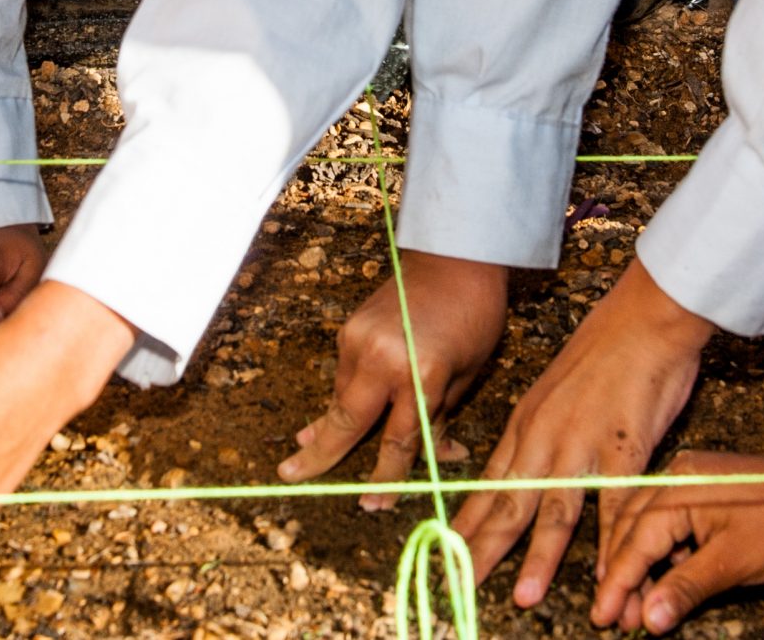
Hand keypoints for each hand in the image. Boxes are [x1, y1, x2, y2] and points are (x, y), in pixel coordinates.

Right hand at [281, 250, 506, 508]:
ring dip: (332, 424)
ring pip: (341, 397)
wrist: (454, 259)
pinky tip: (333, 410)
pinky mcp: (349, 329)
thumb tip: (434, 456)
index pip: (397, 440)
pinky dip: (343, 394)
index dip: (385, 478)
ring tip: (306, 449)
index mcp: (421, 376)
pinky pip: (344, 374)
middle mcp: (382, 360)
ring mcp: (359, 341)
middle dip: (319, 453)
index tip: (373, 504)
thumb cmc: (474, 318)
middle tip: (289, 475)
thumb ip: (441, 417)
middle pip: (346, 420)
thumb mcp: (467, 375)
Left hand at [455, 259, 714, 607]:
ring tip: (522, 597)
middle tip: (460, 584)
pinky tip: (608, 575)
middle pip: (507, 504)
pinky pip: (614, 506)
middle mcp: (545, 438)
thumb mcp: (553, 390)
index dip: (467, 522)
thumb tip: (520, 466)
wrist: (644, 317)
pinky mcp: (625, 447)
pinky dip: (611, 545)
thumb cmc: (604, 349)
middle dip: (484, 549)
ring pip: (553, 510)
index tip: (447, 551)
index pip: (487, 484)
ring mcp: (583, 444)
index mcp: (526, 424)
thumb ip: (538, 431)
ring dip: (538, 559)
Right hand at [591, 389, 763, 631]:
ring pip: (648, 529)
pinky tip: (664, 582)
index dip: (616, 585)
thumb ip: (685, 589)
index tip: (601, 619)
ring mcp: (690, 481)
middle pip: (631, 532)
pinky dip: (662, 555)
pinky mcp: (706, 491)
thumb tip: (648, 620)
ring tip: (637, 610)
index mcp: (677, 489)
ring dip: (640, 569)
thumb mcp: (734, 564)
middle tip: (615, 621)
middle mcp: (676, 478)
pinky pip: (669, 524)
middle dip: (622, 578)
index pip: (633, 543)